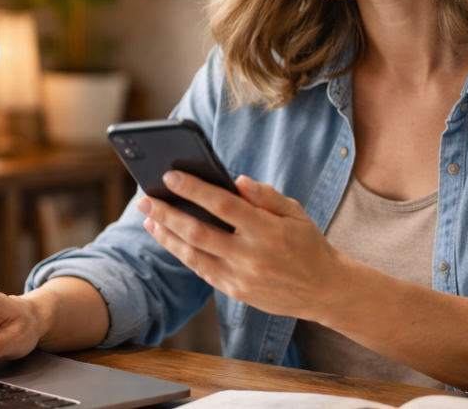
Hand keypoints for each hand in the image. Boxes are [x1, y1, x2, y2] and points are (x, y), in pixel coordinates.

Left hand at [138, 172, 354, 322]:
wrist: (323, 290)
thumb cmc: (307, 244)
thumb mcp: (294, 213)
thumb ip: (265, 195)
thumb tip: (236, 180)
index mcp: (267, 230)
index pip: (223, 205)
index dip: (194, 189)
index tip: (170, 176)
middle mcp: (251, 256)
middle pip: (198, 232)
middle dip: (167, 213)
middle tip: (144, 198)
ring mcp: (241, 278)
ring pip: (193, 255)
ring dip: (166, 235)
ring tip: (148, 218)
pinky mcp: (235, 292)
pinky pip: (201, 270)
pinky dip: (182, 253)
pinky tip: (168, 238)